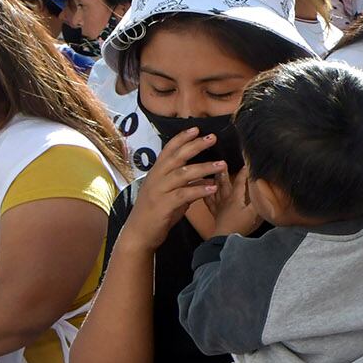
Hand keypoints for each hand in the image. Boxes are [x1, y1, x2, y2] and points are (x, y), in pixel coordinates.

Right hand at [120, 130, 222, 251]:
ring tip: (222, 164)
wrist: (139, 233)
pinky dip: (199, 189)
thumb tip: (200, 178)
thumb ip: (183, 184)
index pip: (169, 150)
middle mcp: (156, 178)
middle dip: (195, 146)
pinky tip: (213, 187)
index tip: (196, 128)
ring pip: (183, 174)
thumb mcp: (169, 194)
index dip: (182, 138)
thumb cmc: (156, 213)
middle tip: (212, 138)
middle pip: (177, 157)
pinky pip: (184, 194)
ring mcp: (159, 191)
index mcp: (156, 173)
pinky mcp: (164, 205)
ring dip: (204, 168)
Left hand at [206, 167, 260, 238]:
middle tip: (222, 163)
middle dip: (224, 172)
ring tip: (213, 173)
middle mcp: (226, 200)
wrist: (225, 238)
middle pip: (224, 183)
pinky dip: (206, 195)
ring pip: (215, 190)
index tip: (246, 165)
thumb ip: (259, 201)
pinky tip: (204, 192)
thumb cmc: (239, 226)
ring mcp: (219, 206)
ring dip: (214, 180)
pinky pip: (208, 202)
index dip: (244, 173)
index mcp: (235, 198)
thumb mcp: (254, 214)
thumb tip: (264, 192)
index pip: (240, 182)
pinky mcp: (215, 214)